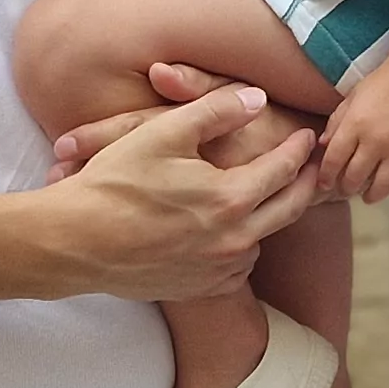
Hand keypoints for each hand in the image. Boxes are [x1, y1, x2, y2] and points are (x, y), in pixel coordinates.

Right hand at [27, 84, 319, 302]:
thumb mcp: (163, 132)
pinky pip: (238, 266)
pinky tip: (233, 231)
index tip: (307, 135)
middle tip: (314, 166)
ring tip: (273, 196)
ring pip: (263, 238)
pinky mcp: (200, 287)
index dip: (298, 148)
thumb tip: (256, 99)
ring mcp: (218, 269)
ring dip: (271, 216)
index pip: (284, 169)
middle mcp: (234, 240)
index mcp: (231, 199)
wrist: (74, 242)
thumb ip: (216, 111)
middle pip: (290, 208)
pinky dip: (242, 245)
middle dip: (306, 184)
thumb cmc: (114, 183)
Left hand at [326, 45, 388, 201]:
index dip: (325, 177)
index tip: (324, 183)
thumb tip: (322, 146)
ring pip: (382, 187)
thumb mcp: (353, 96)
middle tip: (346, 189)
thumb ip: (336, 122)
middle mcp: (376, 142)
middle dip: (346, 188)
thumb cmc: (384, 80)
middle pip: (354, 179)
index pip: (332, 161)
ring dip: (371, 196)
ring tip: (369, 195)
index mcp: (355, 125)